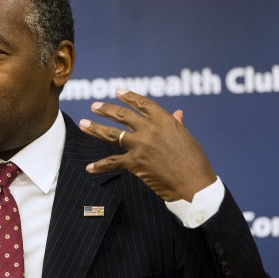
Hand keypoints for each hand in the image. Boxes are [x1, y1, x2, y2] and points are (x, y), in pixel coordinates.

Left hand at [78, 88, 215, 201]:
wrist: (194, 185)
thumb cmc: (195, 163)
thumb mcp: (188, 138)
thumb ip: (178, 125)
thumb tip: (178, 113)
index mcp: (165, 121)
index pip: (143, 104)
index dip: (129, 97)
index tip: (118, 92)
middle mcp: (150, 129)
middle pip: (123, 116)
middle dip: (106, 109)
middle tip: (95, 106)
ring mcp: (140, 145)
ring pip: (112, 134)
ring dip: (95, 128)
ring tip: (83, 124)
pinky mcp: (135, 163)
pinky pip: (112, 162)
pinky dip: (99, 166)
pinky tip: (89, 168)